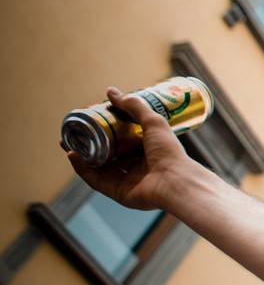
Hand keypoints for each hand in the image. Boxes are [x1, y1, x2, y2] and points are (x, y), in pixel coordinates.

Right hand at [67, 87, 196, 210]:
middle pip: (109, 154)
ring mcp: (128, 181)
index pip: (124, 140)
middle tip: (75, 132)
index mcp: (148, 151)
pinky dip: (83, 169)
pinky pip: (96, 180)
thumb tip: (111, 91)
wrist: (175, 181)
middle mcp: (138, 167)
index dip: (108, 130)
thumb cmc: (169, 152)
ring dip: (82, 156)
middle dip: (90, 144)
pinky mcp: (119, 193)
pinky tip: (72, 156)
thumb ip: (134, 107)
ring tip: (67, 143)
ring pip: (100, 167)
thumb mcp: (153, 122)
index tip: (92, 120)